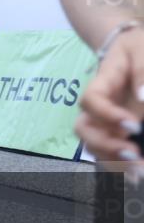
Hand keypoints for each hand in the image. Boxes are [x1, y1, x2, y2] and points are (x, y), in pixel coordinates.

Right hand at [75, 29, 143, 179]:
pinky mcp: (116, 132)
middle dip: (105, 145)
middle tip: (133, 154)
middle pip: (84, 129)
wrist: (135, 50)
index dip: (105, 115)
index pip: (90, 100)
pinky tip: (136, 175)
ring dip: (112, 160)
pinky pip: (109, 153)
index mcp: (102, 83)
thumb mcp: (143, 51)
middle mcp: (98, 106)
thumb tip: (143, 98)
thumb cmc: (138, 48)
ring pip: (94, 145)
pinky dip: (119, 166)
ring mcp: (105, 121)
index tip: (133, 125)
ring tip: (138, 172)